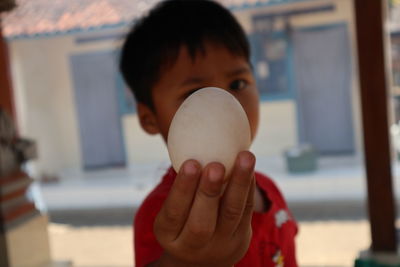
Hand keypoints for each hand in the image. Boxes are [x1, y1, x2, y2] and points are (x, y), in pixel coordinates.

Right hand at [153, 151, 255, 266]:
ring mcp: (220, 245)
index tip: (190, 163)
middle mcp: (192, 245)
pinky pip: (246, 211)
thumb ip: (180, 187)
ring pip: (231, 214)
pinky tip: (248, 166)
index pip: (173, 213)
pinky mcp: (240, 239)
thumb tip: (188, 140)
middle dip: (209, 191)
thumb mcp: (171, 212)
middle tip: (215, 165)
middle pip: (201, 222)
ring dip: (239, 183)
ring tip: (245, 156)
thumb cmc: (182, 220)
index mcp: (168, 234)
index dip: (183, 188)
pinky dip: (247, 186)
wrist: (200, 259)